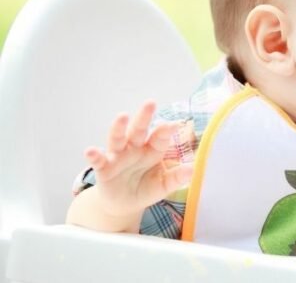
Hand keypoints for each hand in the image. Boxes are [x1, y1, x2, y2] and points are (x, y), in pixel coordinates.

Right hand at [84, 101, 193, 217]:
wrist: (124, 205)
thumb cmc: (145, 189)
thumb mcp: (163, 186)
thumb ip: (176, 178)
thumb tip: (192, 170)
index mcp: (152, 150)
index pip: (160, 137)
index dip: (167, 130)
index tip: (175, 125)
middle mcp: (134, 149)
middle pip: (139, 130)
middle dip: (144, 117)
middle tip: (150, 103)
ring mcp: (118, 157)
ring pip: (118, 139)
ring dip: (119, 127)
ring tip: (122, 116)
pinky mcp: (104, 169)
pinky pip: (98, 160)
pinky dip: (94, 155)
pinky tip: (91, 150)